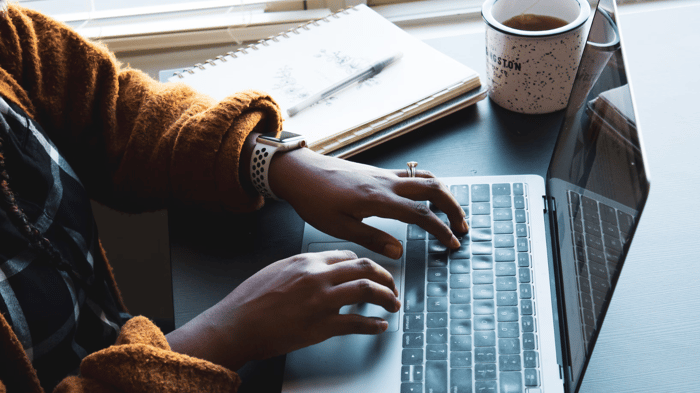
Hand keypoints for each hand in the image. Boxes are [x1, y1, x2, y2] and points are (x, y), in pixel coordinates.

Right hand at [166, 250, 399, 370]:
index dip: (366, 265)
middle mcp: (317, 276)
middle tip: (392, 287)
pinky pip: (357, 323)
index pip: (348, 256)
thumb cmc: (250, 300)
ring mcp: (321, 301)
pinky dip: (373, 325)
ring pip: (368, 290)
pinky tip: (379, 326)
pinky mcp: (321, 326)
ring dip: (387, 297)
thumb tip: (322, 270)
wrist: (235, 324)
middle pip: (365, 268)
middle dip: (386, 277)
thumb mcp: (277, 270)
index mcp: (306, 260)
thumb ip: (303, 268)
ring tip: (393, 304)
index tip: (372, 273)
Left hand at [268, 148, 468, 258]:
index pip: (421, 214)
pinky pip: (412, 175)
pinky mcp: (378, 172)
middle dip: (453, 207)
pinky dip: (428, 185)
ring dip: (444, 194)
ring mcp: (384, 174)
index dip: (440, 229)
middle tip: (462, 227)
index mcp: (378, 199)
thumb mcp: (339, 227)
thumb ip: (372, 239)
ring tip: (451, 213)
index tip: (452, 243)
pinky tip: (427, 198)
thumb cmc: (314, 200)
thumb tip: (399, 252)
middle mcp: (386, 183)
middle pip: (433, 189)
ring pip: (425, 178)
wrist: (300, 172)